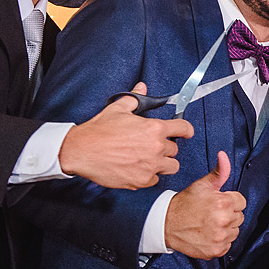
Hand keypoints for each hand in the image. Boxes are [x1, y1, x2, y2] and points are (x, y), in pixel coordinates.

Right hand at [59, 82, 192, 188]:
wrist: (82, 151)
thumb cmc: (98, 131)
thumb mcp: (118, 109)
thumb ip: (135, 98)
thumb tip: (142, 88)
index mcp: (154, 129)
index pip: (183, 128)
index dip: (186, 129)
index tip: (186, 132)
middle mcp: (156, 148)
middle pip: (175, 149)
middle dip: (166, 147)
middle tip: (151, 146)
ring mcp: (150, 166)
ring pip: (171, 167)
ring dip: (163, 163)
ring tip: (149, 159)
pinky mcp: (141, 181)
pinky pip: (155, 180)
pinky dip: (149, 176)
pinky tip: (138, 169)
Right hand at [165, 152, 246, 258]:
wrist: (166, 224)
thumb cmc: (184, 203)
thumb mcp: (201, 185)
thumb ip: (218, 172)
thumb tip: (224, 156)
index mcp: (223, 203)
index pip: (241, 202)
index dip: (229, 201)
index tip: (218, 203)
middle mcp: (224, 221)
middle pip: (239, 217)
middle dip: (229, 214)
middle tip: (211, 213)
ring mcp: (220, 237)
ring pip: (234, 231)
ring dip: (226, 228)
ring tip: (209, 223)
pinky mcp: (216, 250)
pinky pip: (228, 245)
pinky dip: (220, 241)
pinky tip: (208, 234)